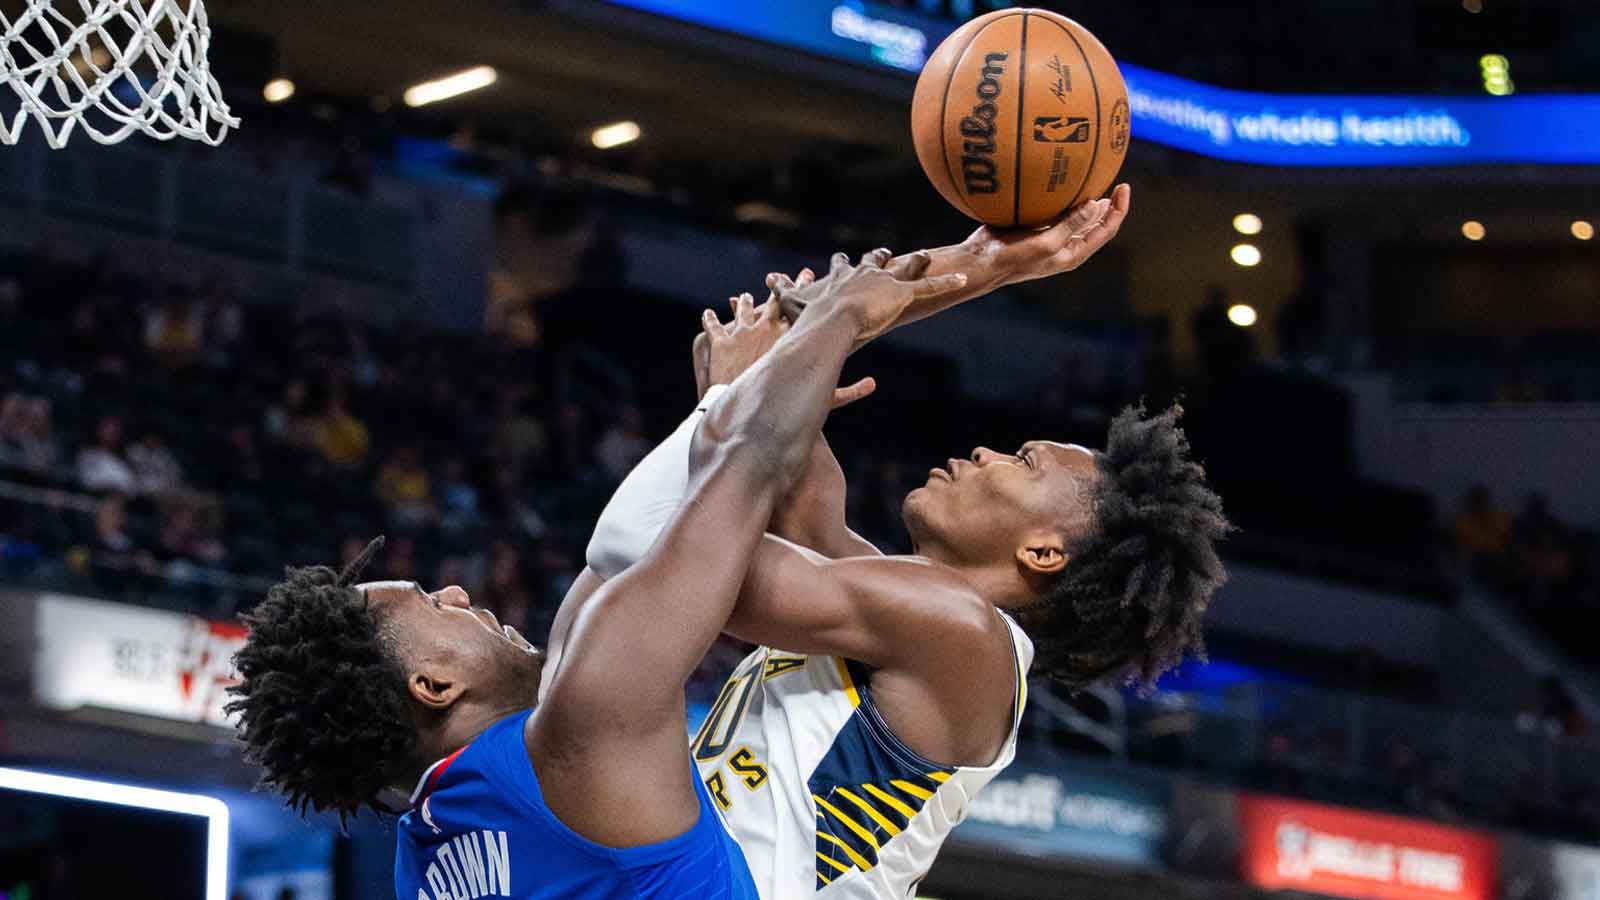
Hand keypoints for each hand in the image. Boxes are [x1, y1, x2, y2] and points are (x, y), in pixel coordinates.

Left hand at [694, 290, 875, 408]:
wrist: (744, 402)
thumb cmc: (782, 404)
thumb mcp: (820, 398)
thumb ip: (850, 390)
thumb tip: (873, 385)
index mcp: (788, 334)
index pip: (799, 306)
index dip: (804, 288)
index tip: (809, 271)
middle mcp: (764, 327)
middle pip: (770, 303)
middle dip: (774, 290)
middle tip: (776, 277)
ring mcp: (740, 332)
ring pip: (742, 312)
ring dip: (742, 305)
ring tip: (739, 297)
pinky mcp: (718, 341)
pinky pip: (712, 326)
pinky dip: (710, 320)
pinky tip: (708, 314)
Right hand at [768, 249, 967, 348]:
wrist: (830, 323)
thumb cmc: (808, 324)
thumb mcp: (787, 313)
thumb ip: (772, 307)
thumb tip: (744, 303)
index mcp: (836, 282)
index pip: (838, 270)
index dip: (840, 266)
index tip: (840, 261)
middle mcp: (860, 276)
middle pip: (870, 262)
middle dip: (876, 258)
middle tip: (882, 252)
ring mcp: (882, 283)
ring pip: (903, 269)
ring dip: (916, 262)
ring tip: (927, 255)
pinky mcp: (902, 294)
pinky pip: (928, 287)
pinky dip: (946, 282)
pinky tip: (965, 279)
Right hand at [971, 182, 1130, 288]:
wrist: (982, 263)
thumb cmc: (1013, 259)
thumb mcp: (1046, 243)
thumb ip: (1070, 225)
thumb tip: (1095, 205)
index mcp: (1073, 253)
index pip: (1106, 230)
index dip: (1119, 210)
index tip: (1123, 187)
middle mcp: (1067, 246)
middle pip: (1097, 225)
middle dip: (1110, 206)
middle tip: (1117, 183)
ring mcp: (1052, 238)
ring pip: (1079, 218)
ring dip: (1090, 202)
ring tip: (1099, 183)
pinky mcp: (1037, 229)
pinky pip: (1059, 212)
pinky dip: (1067, 200)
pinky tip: (1064, 184)